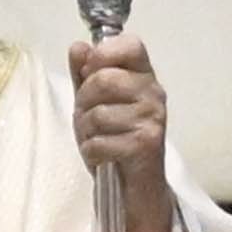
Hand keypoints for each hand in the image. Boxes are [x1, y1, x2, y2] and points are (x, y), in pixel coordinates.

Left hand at [71, 30, 178, 231]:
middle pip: (102, 79)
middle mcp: (153, 93)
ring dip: (85, 132)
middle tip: (89, 119)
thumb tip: (78, 47)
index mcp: (143, 76)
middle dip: (83, 102)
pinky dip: (91, 153)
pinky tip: (102, 156)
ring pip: (97, 114)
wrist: (133, 187)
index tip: (90, 74)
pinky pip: (99, 142)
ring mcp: (152, 119)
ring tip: (97, 139)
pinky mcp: (145, 145)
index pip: (130, 44)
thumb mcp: (93, 103)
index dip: (102, 55)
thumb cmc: (114, 140)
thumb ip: (84, 75)